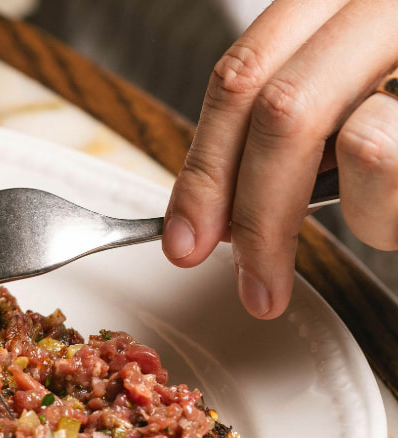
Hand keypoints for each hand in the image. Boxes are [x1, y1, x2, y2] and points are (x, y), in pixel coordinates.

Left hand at [161, 0, 397, 318]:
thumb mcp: (356, 89)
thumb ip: (300, 121)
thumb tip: (219, 208)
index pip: (245, 73)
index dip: (206, 164)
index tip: (187, 237)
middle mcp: (388, 5)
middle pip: (286, 111)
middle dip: (256, 216)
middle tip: (254, 283)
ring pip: (368, 145)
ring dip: (369, 211)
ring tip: (392, 207)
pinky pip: (397, 170)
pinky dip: (397, 209)